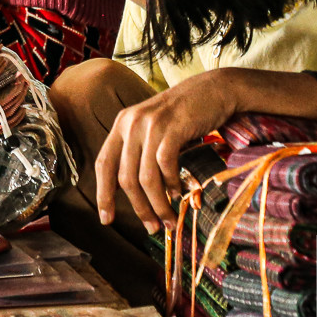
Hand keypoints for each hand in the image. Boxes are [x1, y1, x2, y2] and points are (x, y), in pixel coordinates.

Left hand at [95, 68, 242, 233]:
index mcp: (122, 124)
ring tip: (167, 220)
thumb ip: (141, 152)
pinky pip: (164, 166)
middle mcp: (130, 123)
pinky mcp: (171, 128)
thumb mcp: (154, 129)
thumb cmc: (185, 115)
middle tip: (150, 227)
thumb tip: (137, 194)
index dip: (103, 194)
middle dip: (137, 208)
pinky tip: (178, 194)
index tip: (106, 219)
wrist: (213, 89)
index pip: (103, 164)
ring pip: (145, 178)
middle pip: (125, 177)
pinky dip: (171, 185)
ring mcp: (150, 125)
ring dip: (157, 204)